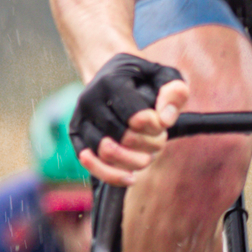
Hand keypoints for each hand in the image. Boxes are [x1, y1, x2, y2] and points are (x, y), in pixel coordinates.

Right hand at [70, 51, 188, 184]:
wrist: (109, 74)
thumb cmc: (142, 78)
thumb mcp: (164, 76)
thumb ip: (174, 92)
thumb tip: (165, 120)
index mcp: (111, 82)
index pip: (135, 116)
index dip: (155, 126)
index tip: (162, 123)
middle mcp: (90, 100)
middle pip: (123, 137)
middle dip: (149, 144)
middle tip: (160, 138)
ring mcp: (80, 120)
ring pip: (106, 154)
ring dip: (135, 160)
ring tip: (148, 154)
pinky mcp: (77, 138)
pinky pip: (92, 165)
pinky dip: (113, 175)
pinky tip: (131, 177)